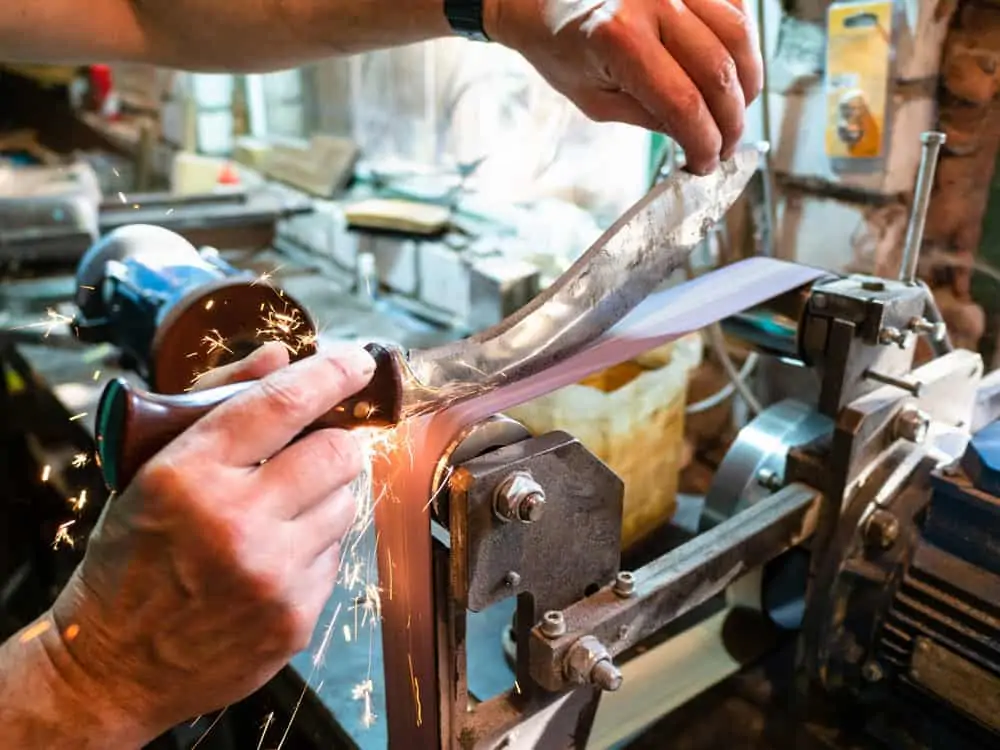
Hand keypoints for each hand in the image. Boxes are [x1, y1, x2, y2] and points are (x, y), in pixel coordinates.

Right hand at [48, 342, 374, 742]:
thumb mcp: (149, 469)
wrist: (113, 668)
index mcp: (188, 474)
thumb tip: (281, 355)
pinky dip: (316, 546)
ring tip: (281, 510)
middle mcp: (235, 522)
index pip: (282, 403)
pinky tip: (275, 556)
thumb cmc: (130, 558)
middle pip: (338, 452)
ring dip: (326, 495)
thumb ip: (217, 401)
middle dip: (335, 441)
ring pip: (348, 503)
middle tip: (314, 449)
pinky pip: (337, 555)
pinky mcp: (295, 617)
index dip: (331, 373)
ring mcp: (271, 574)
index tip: (358, 362)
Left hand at [485, 0, 762, 173]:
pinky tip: (730, 70)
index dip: (704, 141)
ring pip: (739, 35)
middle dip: (731, 119)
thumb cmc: (561, 48)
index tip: (708, 162)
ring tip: (734, 110)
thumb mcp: (595, 100)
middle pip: (719, 71)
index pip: (683, 103)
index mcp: (619, 39)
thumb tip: (697, 139)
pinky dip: (741, 44)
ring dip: (747, 81)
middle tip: (727, 145)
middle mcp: (653, 1)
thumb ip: (649, 118)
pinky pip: (735, 7)